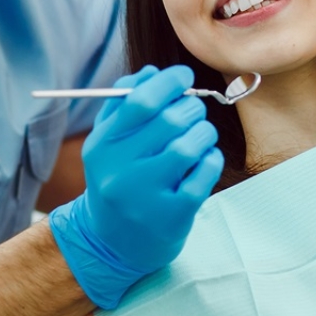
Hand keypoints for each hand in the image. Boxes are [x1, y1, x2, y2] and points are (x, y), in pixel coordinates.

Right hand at [47, 65, 223, 308]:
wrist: (112, 243)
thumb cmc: (116, 179)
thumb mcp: (107, 142)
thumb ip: (124, 103)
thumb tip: (153, 72)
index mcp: (103, 145)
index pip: (140, 100)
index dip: (169, 81)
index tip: (184, 76)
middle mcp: (121, 170)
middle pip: (170, 120)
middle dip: (191, 107)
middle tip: (192, 111)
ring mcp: (147, 195)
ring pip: (190, 145)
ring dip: (204, 132)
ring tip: (199, 136)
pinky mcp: (172, 215)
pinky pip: (204, 174)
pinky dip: (211, 159)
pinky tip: (204, 160)